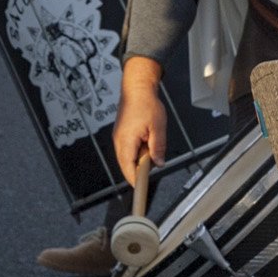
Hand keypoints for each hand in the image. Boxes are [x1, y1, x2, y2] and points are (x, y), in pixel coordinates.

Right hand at [112, 67, 170, 184]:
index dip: (134, 179)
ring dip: (139, 157)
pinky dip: (137, 150)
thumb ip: (158, 147)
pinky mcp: (121, 133)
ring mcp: (118, 137)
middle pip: (126, 164)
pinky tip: (146, 140)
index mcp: (126, 141)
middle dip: (140, 167)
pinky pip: (128, 148)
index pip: (128, 167)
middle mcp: (119, 141)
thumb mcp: (158, 127)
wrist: (136, 88)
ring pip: (127, 156)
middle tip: (154, 159)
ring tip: (151, 143)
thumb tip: (159, 163)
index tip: (141, 188)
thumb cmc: (146, 104)